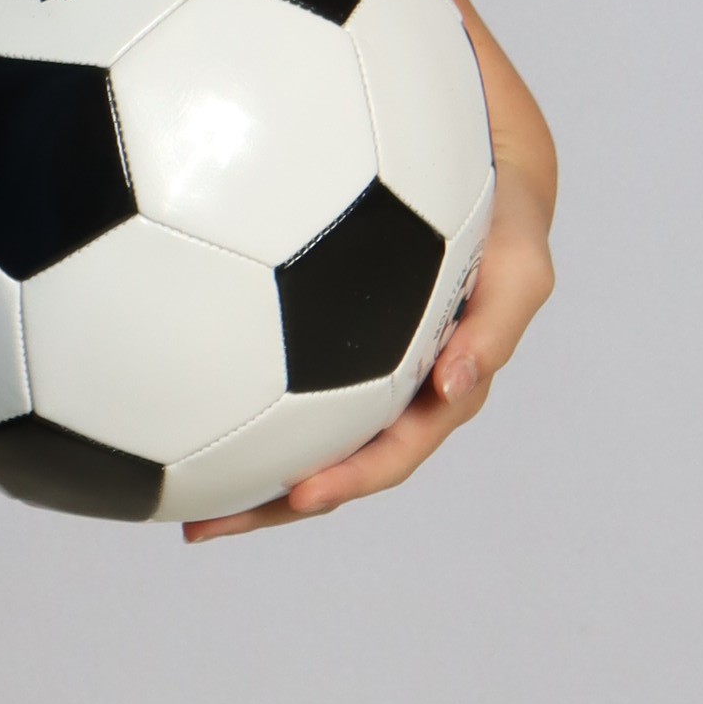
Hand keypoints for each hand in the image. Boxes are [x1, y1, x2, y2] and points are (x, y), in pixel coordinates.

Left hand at [183, 171, 554, 543]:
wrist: (482, 177)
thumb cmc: (504, 226)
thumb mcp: (522, 270)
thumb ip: (495, 327)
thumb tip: (453, 385)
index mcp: (439, 396)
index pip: (389, 456)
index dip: (347, 481)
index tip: (299, 497)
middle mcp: (396, 399)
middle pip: (331, 469)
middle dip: (272, 506)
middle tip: (205, 526)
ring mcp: (363, 377)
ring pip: (301, 442)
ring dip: (248, 478)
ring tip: (180, 502)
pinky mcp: (333, 346)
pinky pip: (286, 387)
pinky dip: (244, 408)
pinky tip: (187, 409)